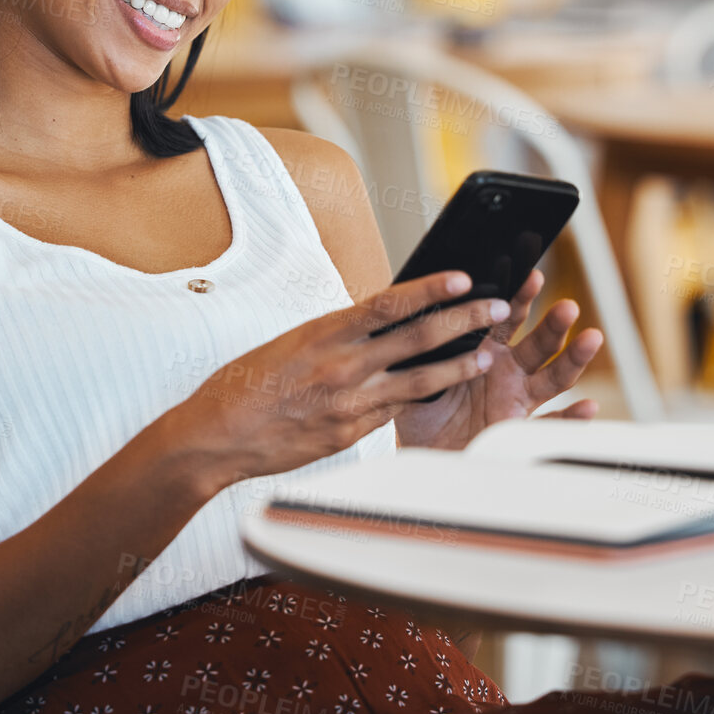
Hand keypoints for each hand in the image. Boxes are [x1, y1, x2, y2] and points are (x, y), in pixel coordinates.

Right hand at [172, 271, 510, 490]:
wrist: (217, 436)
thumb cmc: (244, 384)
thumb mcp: (290, 342)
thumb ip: (337, 334)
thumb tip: (375, 320)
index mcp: (325, 333)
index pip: (391, 303)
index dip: (432, 289)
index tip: (463, 277)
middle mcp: (343, 365)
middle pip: (419, 338)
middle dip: (465, 321)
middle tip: (496, 308)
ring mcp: (350, 403)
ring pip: (421, 380)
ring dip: (460, 364)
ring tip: (487, 354)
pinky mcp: (351, 433)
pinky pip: (395, 411)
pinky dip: (422, 396)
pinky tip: (443, 387)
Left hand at [391, 268, 601, 451]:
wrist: (418, 450)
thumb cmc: (420, 407)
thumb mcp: (415, 370)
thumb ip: (423, 346)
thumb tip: (416, 312)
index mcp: (484, 349)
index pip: (508, 318)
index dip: (523, 298)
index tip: (533, 276)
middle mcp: (508, 371)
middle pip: (539, 343)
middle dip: (554, 324)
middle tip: (567, 307)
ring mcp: (517, 399)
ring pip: (554, 377)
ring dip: (574, 358)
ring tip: (591, 338)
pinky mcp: (519, 431)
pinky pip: (548, 426)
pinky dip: (570, 419)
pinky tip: (588, 407)